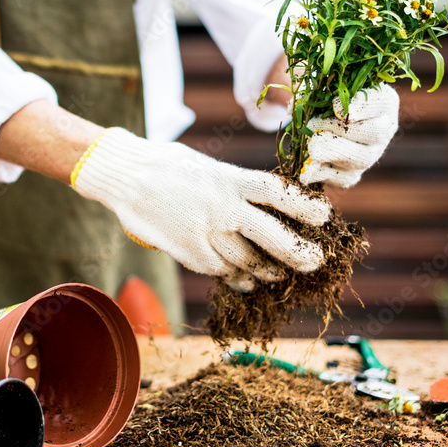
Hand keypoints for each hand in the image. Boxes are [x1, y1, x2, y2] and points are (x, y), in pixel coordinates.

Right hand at [72, 128, 331, 292]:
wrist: (124, 175)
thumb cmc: (166, 165)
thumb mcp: (207, 166)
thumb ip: (234, 185)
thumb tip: (264, 202)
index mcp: (228, 178)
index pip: (277, 193)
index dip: (304, 207)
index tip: (323, 217)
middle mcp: (221, 207)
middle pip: (272, 236)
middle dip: (298, 253)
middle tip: (315, 262)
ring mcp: (205, 232)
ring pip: (248, 261)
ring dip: (267, 271)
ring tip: (277, 275)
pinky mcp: (188, 252)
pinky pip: (221, 271)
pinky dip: (236, 278)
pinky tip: (244, 281)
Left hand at [300, 84, 398, 188]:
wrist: (318, 120)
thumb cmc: (325, 96)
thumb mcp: (324, 87)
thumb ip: (316, 91)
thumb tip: (295, 106)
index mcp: (383, 101)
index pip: (381, 101)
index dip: (360, 105)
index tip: (335, 108)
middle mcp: (383, 129)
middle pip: (373, 132)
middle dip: (341, 130)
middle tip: (314, 125)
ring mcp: (371, 154)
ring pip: (361, 158)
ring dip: (333, 153)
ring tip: (312, 148)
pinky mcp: (355, 173)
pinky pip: (345, 178)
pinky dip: (324, 173)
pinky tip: (307, 168)